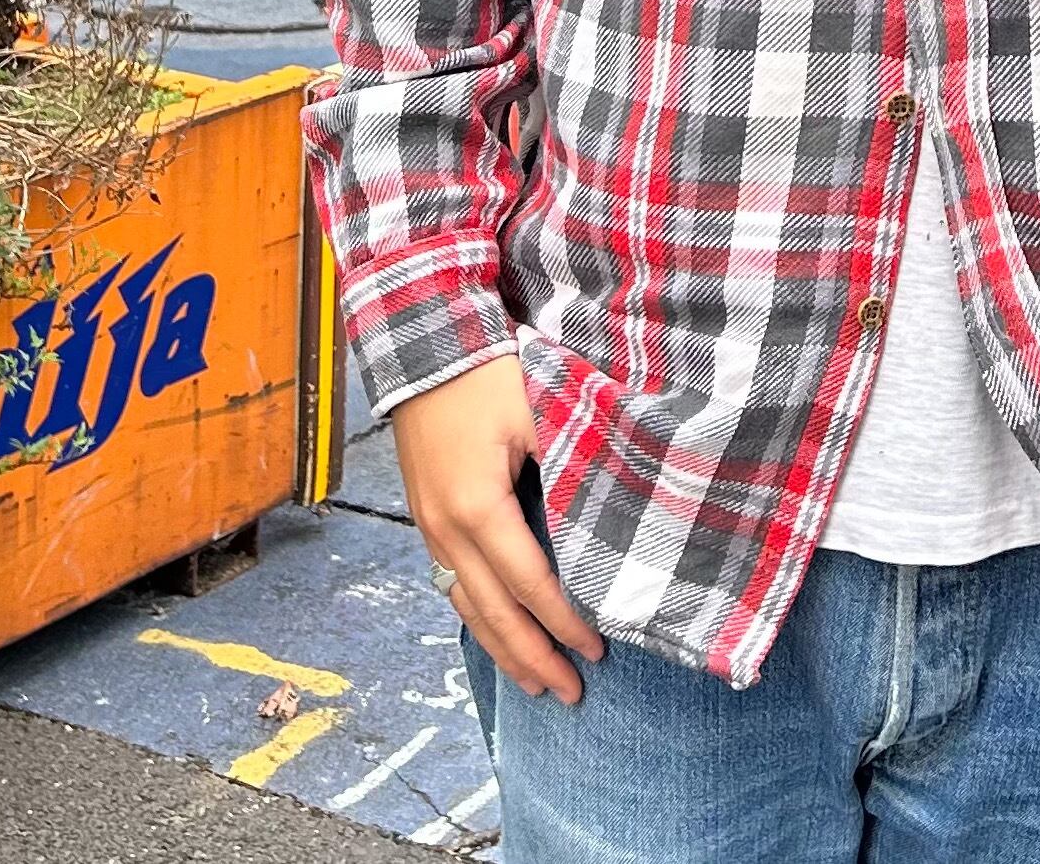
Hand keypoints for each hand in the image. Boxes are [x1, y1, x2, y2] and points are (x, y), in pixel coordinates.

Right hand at [392, 354, 603, 702]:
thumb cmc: (488, 373)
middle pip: (491, 613)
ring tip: (533, 681)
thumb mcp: (541, 411)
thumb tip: (614, 507)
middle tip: (568, 694)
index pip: (529, 585)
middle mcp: (446, 528)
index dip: (563, 624)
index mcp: (477, 507)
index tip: (596, 652)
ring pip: (465, 604)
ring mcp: (429, 524)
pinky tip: (496, 628)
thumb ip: (574, 462)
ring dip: (501, 646)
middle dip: (531, 658)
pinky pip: (452, 581)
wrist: (424, 344)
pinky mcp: (426, 513)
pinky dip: (478, 614)